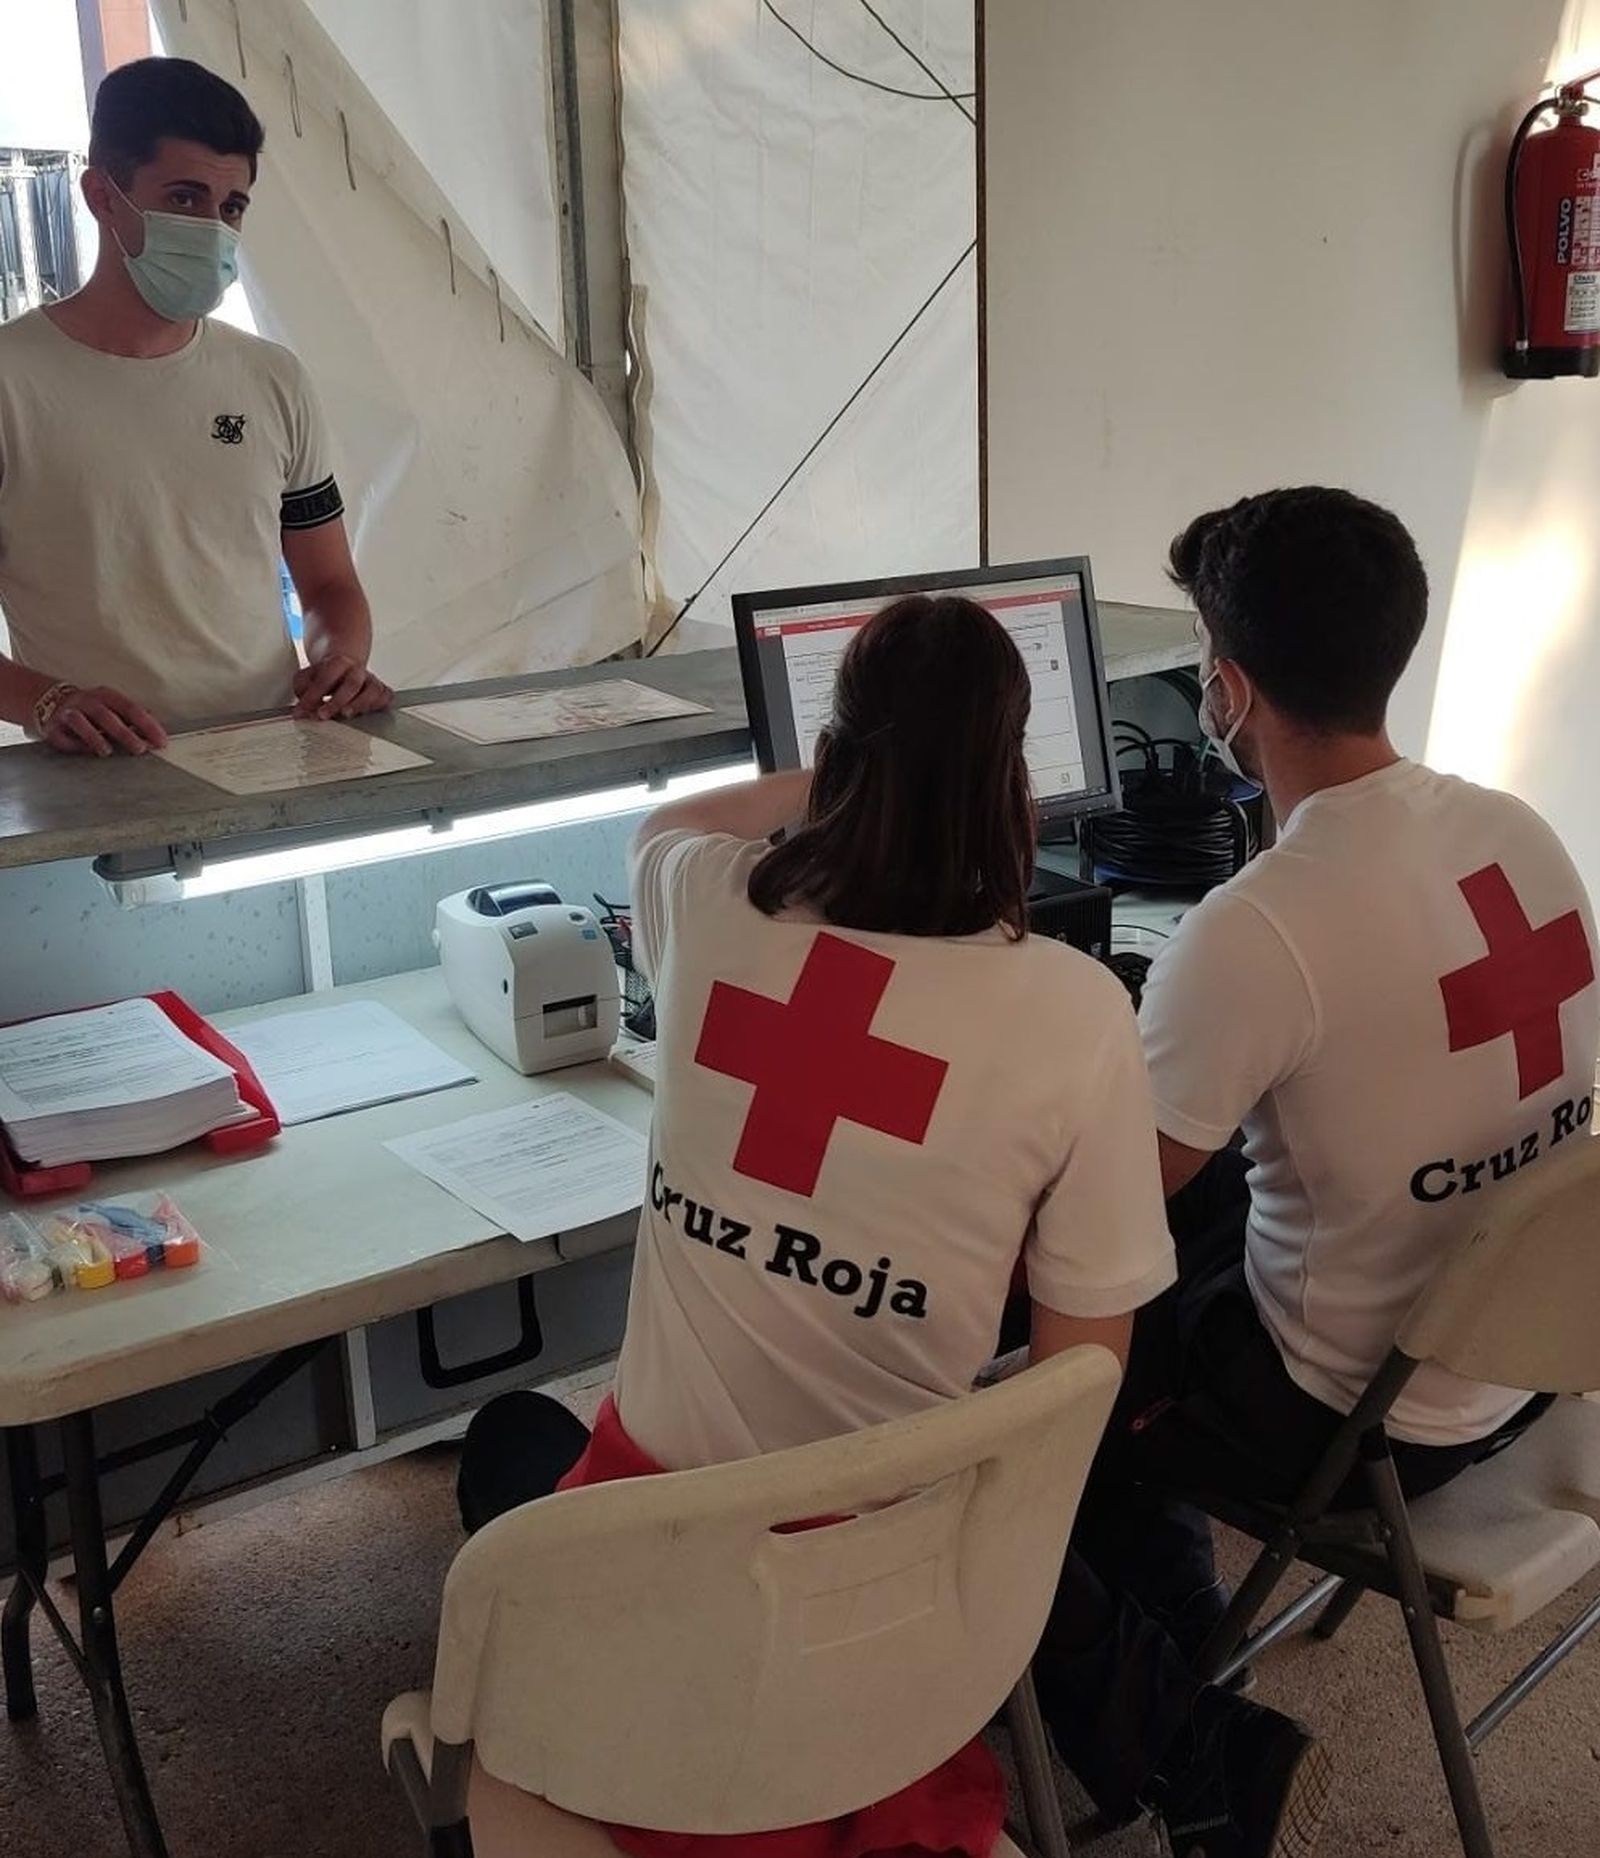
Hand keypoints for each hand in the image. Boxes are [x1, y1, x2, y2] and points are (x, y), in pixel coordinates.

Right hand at [44, 686, 168, 756]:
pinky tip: (84, 751)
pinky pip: (62, 736)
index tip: (161, 741)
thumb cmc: (92, 709)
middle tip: (140, 749)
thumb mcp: (114, 708)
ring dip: (94, 737)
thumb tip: (158, 732)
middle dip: (124, 733)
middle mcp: (87, 702)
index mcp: (107, 696)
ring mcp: (68, 713)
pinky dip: (72, 744)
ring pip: (80, 722)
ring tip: (107, 751)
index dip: (147, 725)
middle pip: (106, 715)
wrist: (50, 701)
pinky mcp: (52, 727)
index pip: (130, 708)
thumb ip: (135, 720)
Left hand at [293, 655, 392, 719]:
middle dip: (337, 702)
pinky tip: (365, 713)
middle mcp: (357, 670)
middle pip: (352, 684)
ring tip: (346, 714)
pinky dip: (378, 706)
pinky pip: (386, 697)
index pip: (326, 678)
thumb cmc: (326, 675)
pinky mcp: (382, 690)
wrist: (344, 666)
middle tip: (323, 715)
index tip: (302, 710)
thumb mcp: (307, 677)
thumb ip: (302, 691)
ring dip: (360, 705)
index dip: (313, 696)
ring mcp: (371, 680)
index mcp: (338, 662)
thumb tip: (302, 711)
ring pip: (373, 691)